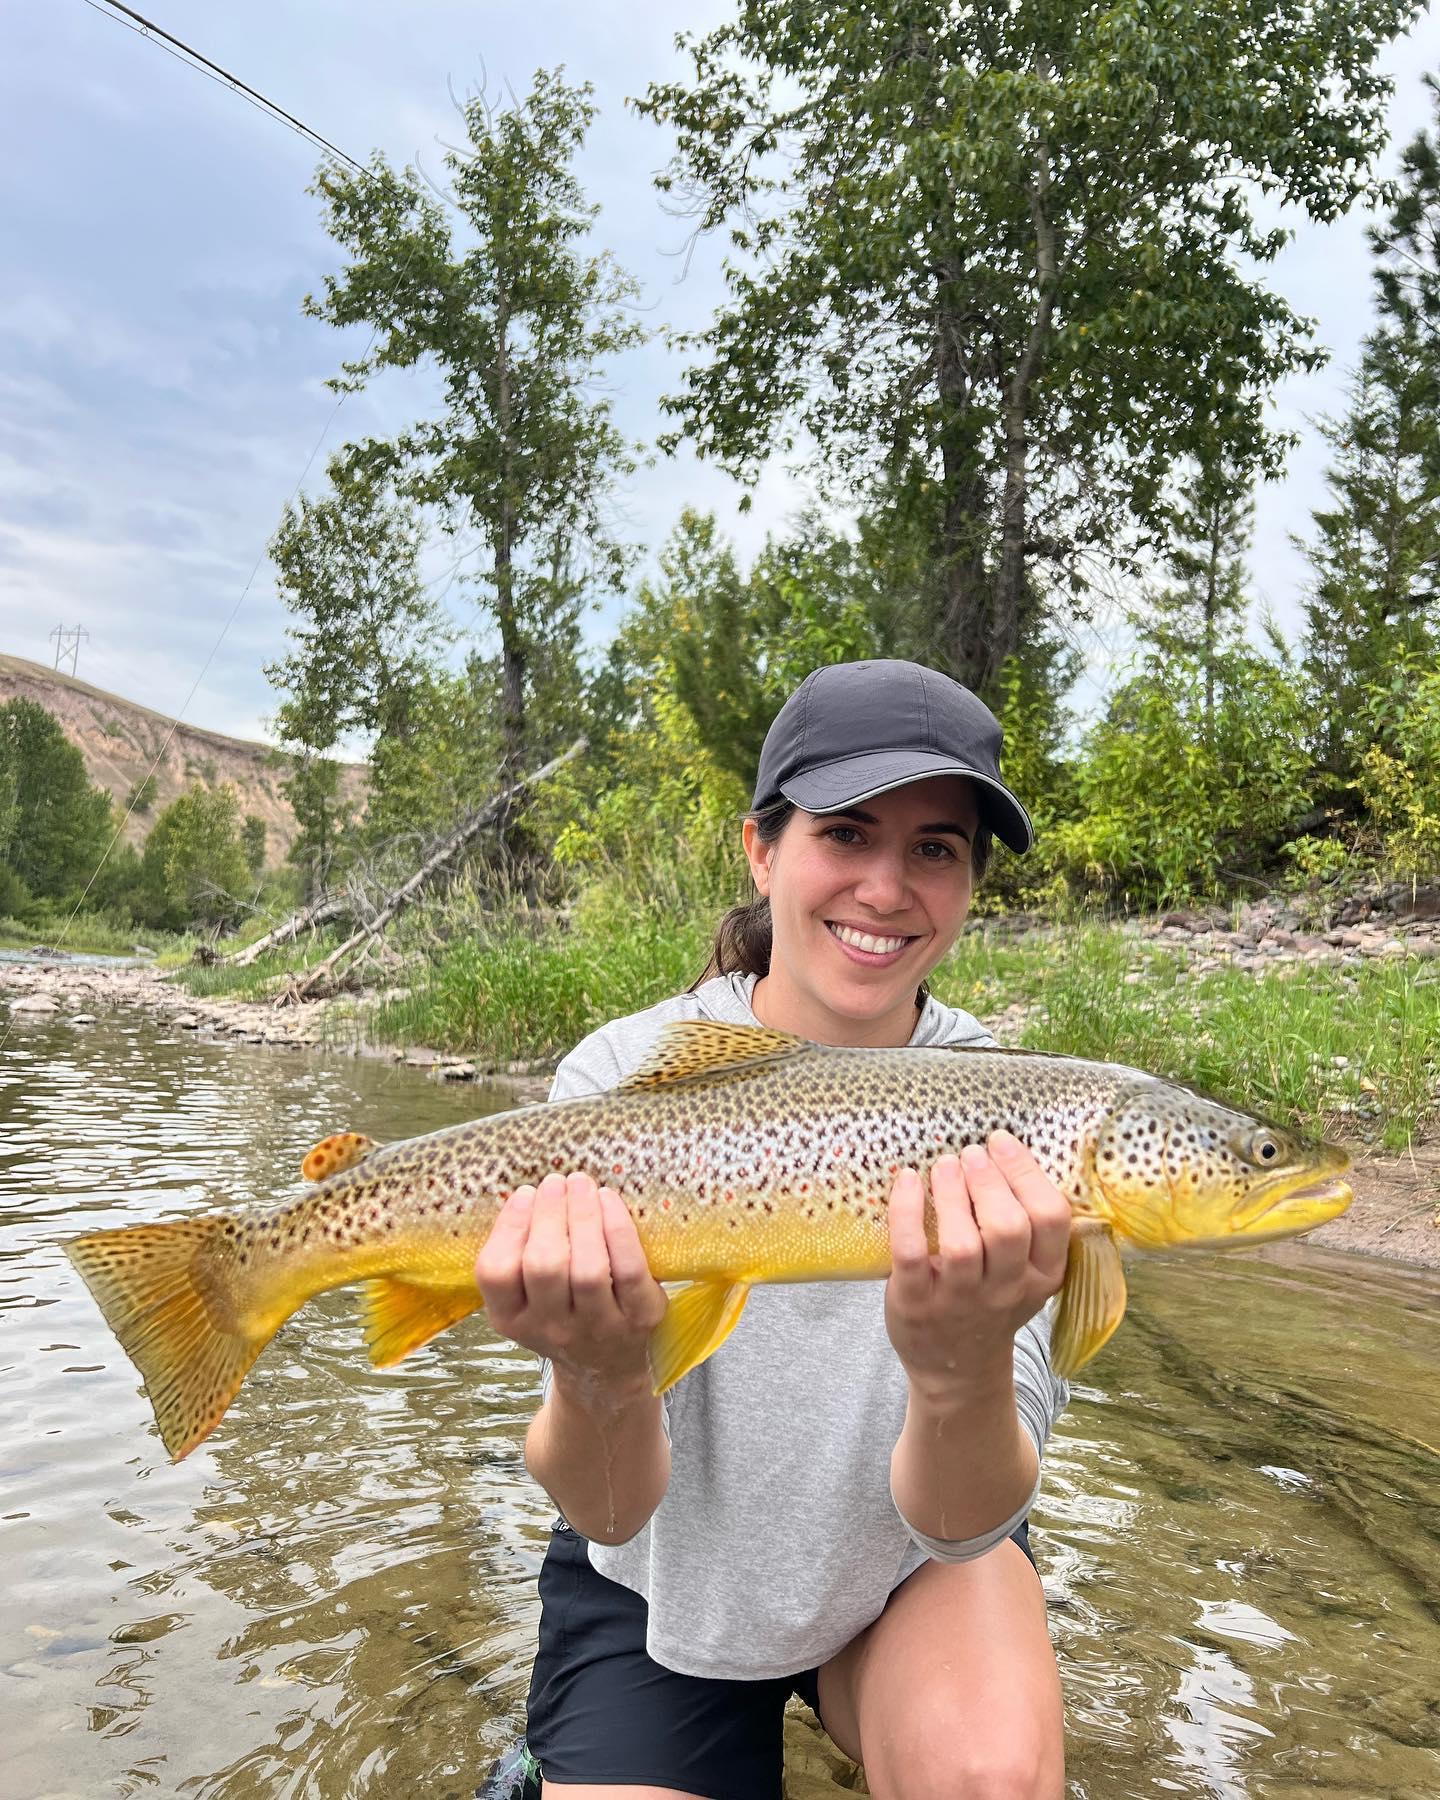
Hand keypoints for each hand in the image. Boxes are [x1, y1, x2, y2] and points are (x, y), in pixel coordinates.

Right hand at [476, 1172, 667, 1399]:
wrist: (607, 1367)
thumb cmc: (563, 1313)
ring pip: (587, 1268)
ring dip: (583, 1216)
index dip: (509, 1226)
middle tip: (556, 1182)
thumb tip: (527, 1193)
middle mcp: (551, 1328)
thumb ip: (519, 1255)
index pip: (496, 1273)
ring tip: (581, 1184)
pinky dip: (618, 1229)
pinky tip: (609, 1200)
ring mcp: (597, 1327)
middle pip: (545, 1266)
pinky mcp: (639, 1317)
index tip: (525, 1193)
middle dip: (550, 1214)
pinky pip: (628, 1269)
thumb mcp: (525, 1300)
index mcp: (512, 1319)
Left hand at [885, 1132, 1070, 1402]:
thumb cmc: (989, 1301)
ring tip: (944, 1164)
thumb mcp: (1024, 1273)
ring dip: (951, 1193)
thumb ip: (1025, 1226)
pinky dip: (907, 1212)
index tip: (1001, 1142)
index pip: (1051, 1218)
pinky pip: (910, 1253)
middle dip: (989, 1180)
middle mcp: (1006, 1290)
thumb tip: (1003, 1149)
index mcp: (1043, 1275)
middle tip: (970, 1153)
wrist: (956, 1368)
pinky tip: (906, 1181)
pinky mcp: (916, 1304)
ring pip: (962, 1244)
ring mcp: (960, 1301)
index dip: (1026, 1172)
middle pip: (1008, 1228)